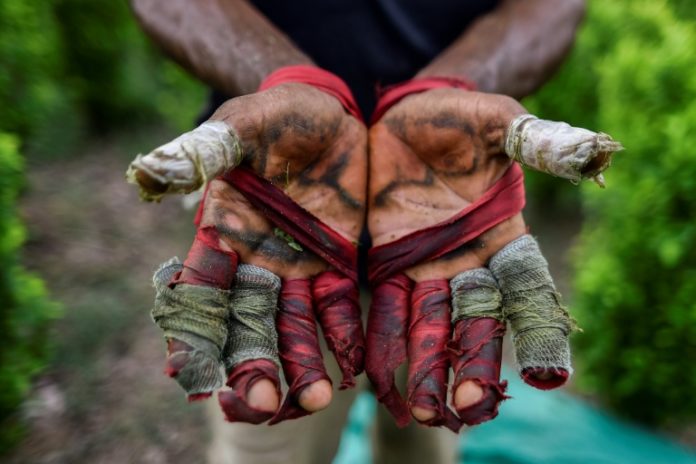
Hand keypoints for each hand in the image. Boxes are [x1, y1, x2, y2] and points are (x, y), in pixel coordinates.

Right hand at [130, 80, 366, 423]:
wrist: (330, 113)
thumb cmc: (278, 114)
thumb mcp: (242, 126)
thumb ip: (204, 151)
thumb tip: (146, 172)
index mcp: (223, 231)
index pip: (200, 292)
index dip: (193, 332)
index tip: (189, 376)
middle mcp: (257, 259)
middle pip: (248, 324)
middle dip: (252, 365)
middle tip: (263, 404)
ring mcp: (299, 265)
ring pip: (295, 326)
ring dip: (302, 364)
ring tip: (316, 399)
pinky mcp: (340, 261)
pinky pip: (341, 307)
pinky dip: (344, 335)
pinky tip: (352, 364)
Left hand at [366, 87, 619, 428]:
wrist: (406, 115)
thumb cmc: (462, 116)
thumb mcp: (500, 122)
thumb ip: (541, 141)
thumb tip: (598, 155)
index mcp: (504, 232)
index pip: (526, 288)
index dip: (537, 328)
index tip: (545, 374)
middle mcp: (467, 259)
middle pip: (474, 320)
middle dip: (469, 361)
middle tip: (464, 406)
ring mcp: (425, 264)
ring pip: (427, 324)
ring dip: (424, 365)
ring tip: (419, 410)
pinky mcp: (384, 260)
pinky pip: (381, 306)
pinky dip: (380, 339)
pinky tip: (374, 374)